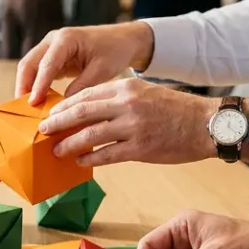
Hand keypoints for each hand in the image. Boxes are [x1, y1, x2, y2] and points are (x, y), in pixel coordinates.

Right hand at [14, 23, 154, 105]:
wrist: (123, 39)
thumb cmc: (114, 50)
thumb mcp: (101, 70)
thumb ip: (81, 87)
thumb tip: (63, 107)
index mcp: (66, 39)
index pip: (46, 64)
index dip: (38, 85)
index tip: (33, 103)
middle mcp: (53, 40)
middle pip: (29, 63)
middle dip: (24, 86)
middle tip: (22, 109)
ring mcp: (50, 47)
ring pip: (29, 68)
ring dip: (27, 87)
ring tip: (27, 109)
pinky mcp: (52, 56)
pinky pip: (38, 72)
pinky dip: (35, 86)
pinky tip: (38, 102)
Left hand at [40, 78, 219, 166]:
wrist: (206, 124)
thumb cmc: (175, 109)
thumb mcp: (144, 92)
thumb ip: (118, 99)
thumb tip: (88, 111)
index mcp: (126, 87)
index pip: (85, 94)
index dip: (64, 106)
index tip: (50, 115)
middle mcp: (126, 104)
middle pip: (81, 113)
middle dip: (57, 123)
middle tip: (42, 131)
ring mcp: (132, 127)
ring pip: (89, 136)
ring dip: (69, 144)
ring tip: (57, 150)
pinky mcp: (140, 148)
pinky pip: (106, 155)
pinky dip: (89, 159)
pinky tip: (80, 162)